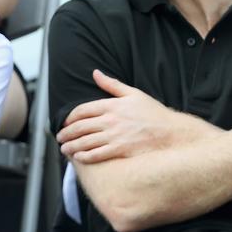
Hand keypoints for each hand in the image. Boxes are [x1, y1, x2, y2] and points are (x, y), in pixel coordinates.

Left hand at [57, 70, 216, 162]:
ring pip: (85, 141)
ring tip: (64, 148)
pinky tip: (78, 158)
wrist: (171, 133)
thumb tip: (95, 73)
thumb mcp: (133, 93)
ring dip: (71, 146)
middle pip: (80, 127)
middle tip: (60, 137)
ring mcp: (115, 136)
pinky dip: (85, 156)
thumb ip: (112, 84)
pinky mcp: (120, 150)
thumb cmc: (154, 113)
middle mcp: (111, 120)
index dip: (70, 117)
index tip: (66, 122)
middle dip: (67, 133)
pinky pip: (97, 154)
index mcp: (112, 105)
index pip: (83, 110)